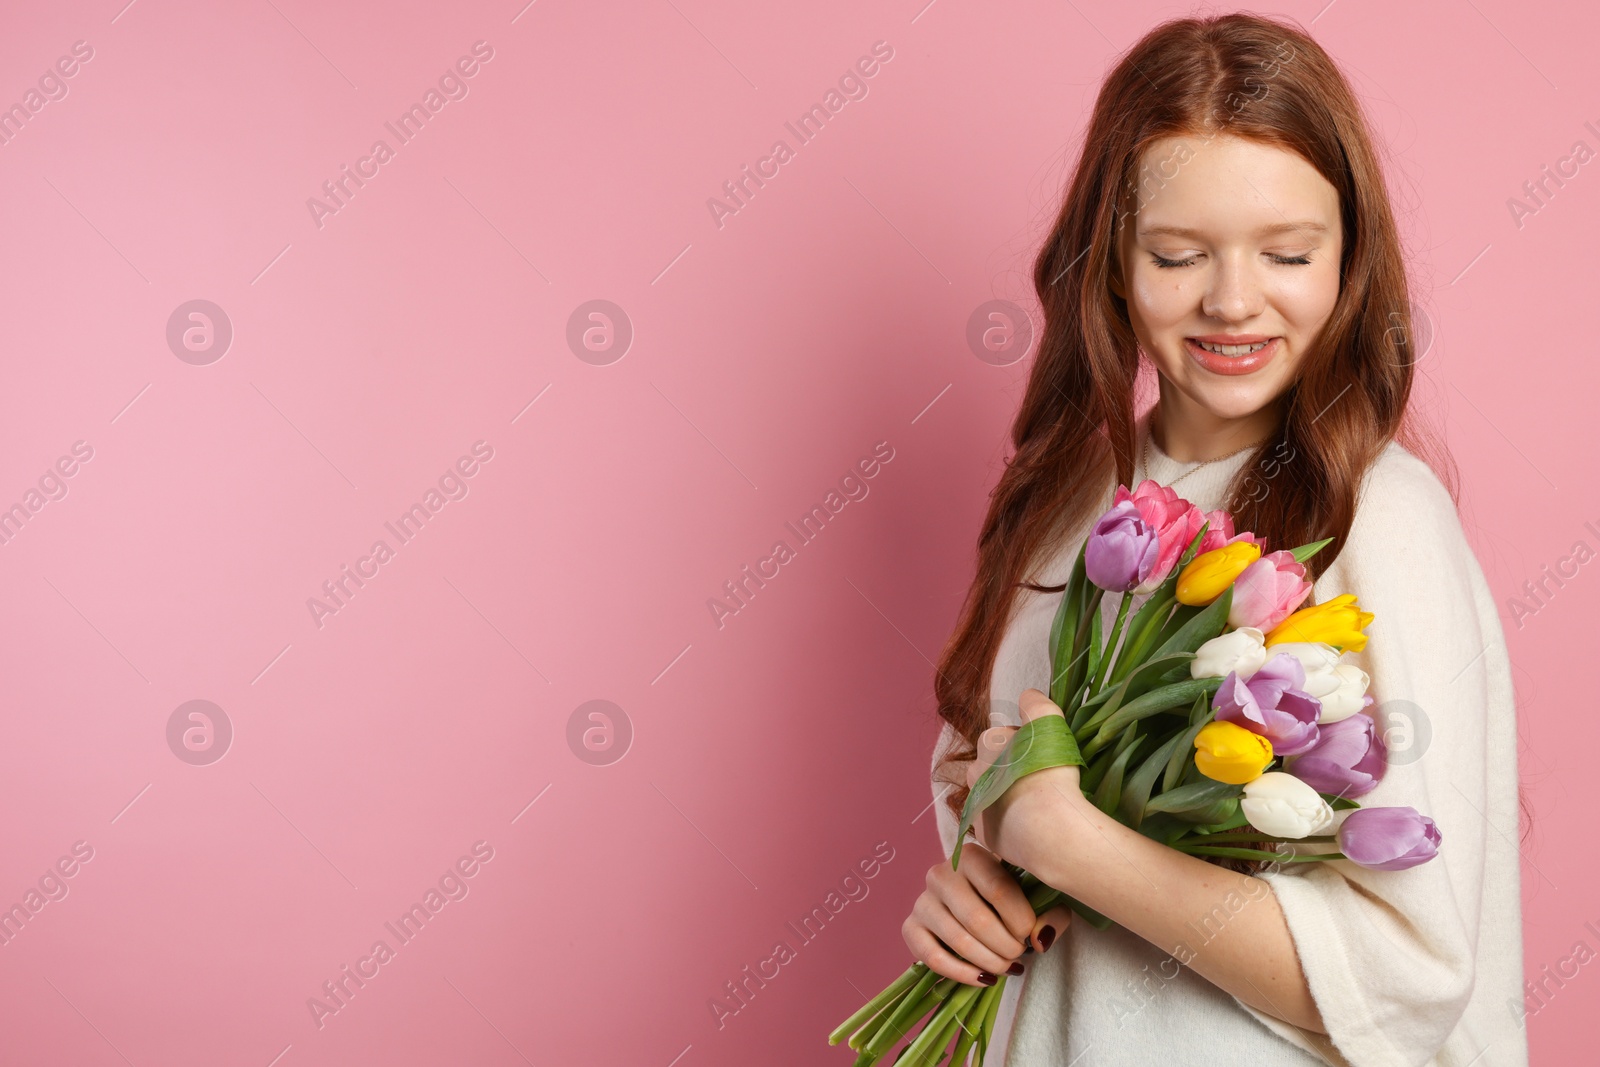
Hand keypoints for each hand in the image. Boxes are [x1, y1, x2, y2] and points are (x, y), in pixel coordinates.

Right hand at [901, 841, 1070, 986]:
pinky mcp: (911, 927)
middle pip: (977, 919)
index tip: (1032, 935)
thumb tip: (1040, 940)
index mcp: (972, 856)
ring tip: (1007, 967)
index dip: (1020, 920)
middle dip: (1006, 946)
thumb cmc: (1010, 899)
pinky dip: (962, 974)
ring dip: (989, 962)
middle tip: (1019, 955)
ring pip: (958, 940)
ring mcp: (922, 901)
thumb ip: (1050, 915)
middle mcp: (940, 873)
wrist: (977, 905)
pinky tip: (984, 979)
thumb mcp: (1036, 899)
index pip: (998, 889)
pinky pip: (932, 957)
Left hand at [967, 689, 1083, 875]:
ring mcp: (979, 805)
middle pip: (995, 765)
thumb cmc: (1050, 771)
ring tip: (1037, 804)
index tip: (1043, 755)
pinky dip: (1010, 822)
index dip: (1025, 743)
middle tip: (1041, 779)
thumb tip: (1027, 694)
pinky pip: (996, 823)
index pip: (1004, 736)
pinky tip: (1030, 825)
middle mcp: (976, 773)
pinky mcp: (986, 834)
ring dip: (1009, 795)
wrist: (1050, 828)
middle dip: (1012, 769)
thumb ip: (1037, 704)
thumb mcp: (1049, 722)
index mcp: (988, 744)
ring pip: (993, 794)